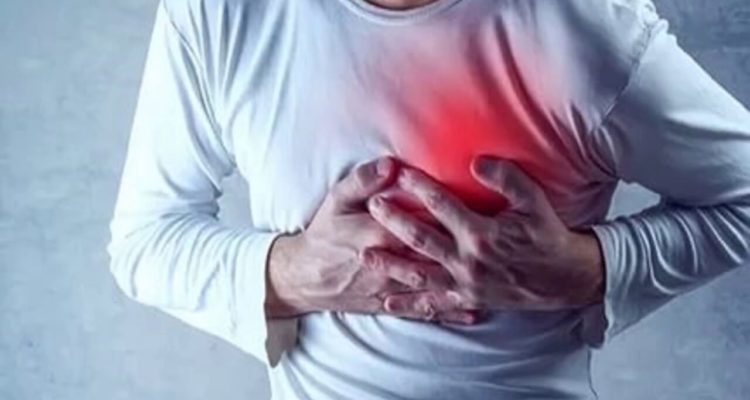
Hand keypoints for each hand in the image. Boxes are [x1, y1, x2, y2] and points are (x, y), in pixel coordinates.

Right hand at [265, 156, 478, 324]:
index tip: (477, 203)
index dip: (450, 212)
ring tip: (497, 276)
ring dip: (465, 281)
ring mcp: (392, 288)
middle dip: (466, 248)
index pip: (423, 220)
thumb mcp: (336, 201)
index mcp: (381, 234)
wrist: (304, 277)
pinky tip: (475, 311)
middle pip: (437, 253)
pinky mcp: (390, 304)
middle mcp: (392, 264)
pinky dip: (449, 311)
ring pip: (435, 284)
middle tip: (499, 241)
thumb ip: (362, 181)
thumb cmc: (323, 235)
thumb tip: (390, 164)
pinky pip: (424, 309)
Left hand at [367, 155, 603, 314]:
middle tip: (372, 206)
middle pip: (421, 239)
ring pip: (420, 274)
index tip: (399, 172)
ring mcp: (466, 284)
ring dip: (391, 264)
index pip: (442, 206)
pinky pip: (434, 304)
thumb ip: (506, 178)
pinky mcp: (468, 300)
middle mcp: (469, 261)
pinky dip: (410, 305)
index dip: (419, 187)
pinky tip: (387, 302)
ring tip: (365, 254)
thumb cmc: (548, 235)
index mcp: (483, 233)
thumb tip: (476, 161)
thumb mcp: (534, 201)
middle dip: (394, 221)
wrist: (566, 277)